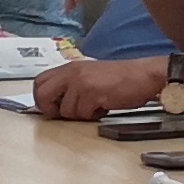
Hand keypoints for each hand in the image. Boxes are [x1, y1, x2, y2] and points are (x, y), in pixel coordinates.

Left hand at [29, 56, 160, 120]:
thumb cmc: (120, 78)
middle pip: (43, 94)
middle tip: (66, 114)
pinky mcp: (93, 93)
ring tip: (95, 106)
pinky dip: (93, 116)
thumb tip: (54, 104)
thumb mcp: (89, 76)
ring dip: (80, 114)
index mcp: (70, 67)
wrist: (143, 76)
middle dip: (51, 109)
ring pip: (66, 110)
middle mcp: (72, 73)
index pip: (39, 82)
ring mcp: (81, 83)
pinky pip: (83, 114)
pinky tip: (104, 107)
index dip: (42, 99)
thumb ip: (71, 85)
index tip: (54, 108)